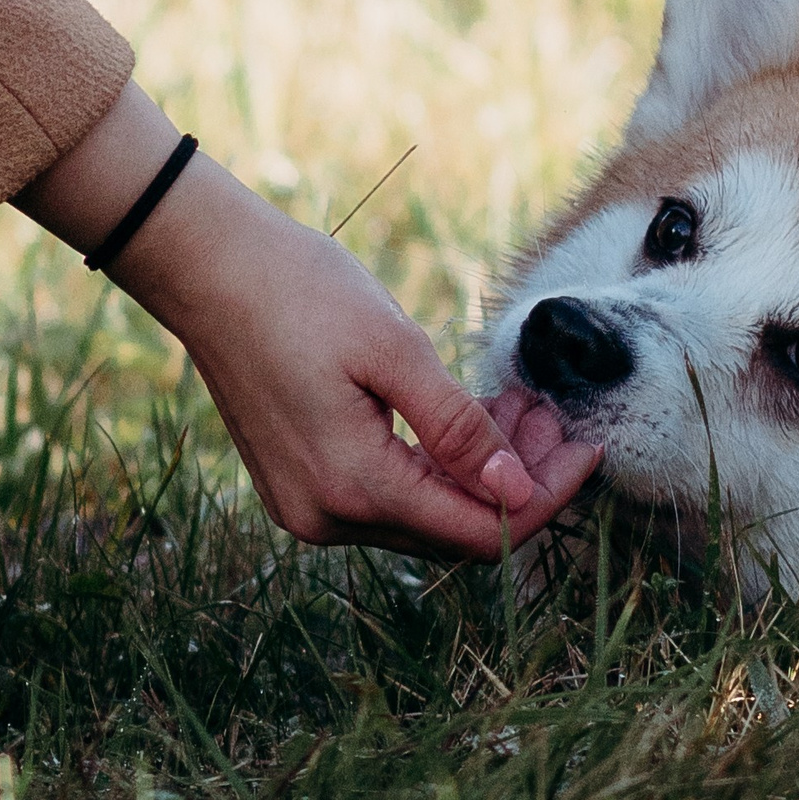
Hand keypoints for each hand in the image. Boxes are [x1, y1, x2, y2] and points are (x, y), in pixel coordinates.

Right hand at [21, 89, 599, 555]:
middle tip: (556, 415)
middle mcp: (326, 518)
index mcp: (352, 488)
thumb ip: (459, 430)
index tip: (591, 448)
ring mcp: (308, 507)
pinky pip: (389, 494)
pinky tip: (466, 417)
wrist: (207, 268)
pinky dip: (437, 464)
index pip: (478, 531)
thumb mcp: (395, 349)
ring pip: (423, 513)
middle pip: (452, 530)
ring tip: (520, 406)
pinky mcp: (300, 483)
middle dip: (517, 480)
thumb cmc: (300, 292)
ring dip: (479, 470)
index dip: (544, 498)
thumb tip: (517, 492)